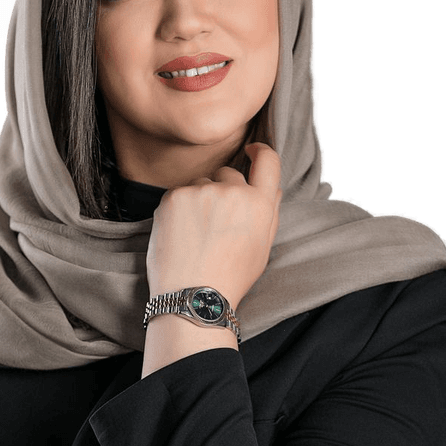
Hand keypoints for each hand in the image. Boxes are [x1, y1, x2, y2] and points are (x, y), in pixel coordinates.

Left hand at [146, 142, 281, 309]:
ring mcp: (201, 192)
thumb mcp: (262, 248)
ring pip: (200, 184)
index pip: (267, 161)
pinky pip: (178, 193)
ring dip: (198, 199)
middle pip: (228, 173)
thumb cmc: (229, 277)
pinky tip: (180, 233)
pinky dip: (178, 208)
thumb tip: (271, 187)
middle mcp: (233, 192)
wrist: (193, 296)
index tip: (251, 149)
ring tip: (196, 234)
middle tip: (214, 222)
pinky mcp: (174, 196)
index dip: (260, 151)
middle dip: (222, 190)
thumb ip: (269, 213)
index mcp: (260, 204)